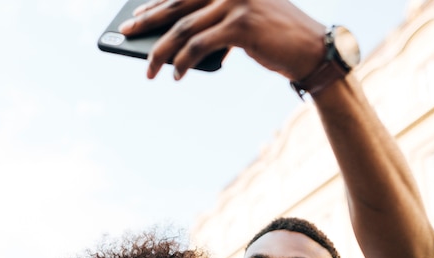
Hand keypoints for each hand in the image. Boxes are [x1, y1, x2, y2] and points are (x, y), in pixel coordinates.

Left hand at [119, 0, 324, 80]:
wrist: (310, 48)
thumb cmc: (274, 37)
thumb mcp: (241, 22)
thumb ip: (214, 22)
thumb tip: (179, 43)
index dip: (155, 5)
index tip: (133, 18)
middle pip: (176, 5)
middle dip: (146, 22)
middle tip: (123, 36)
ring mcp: (235, 2)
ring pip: (183, 28)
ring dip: (160, 52)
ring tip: (149, 70)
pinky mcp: (240, 25)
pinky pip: (198, 46)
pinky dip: (183, 62)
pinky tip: (175, 75)